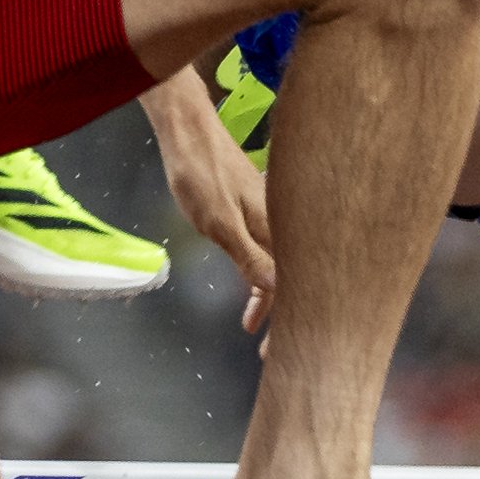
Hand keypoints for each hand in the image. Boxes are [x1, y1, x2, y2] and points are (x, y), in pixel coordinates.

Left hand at [140, 64, 273, 334]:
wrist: (188, 129)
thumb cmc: (199, 172)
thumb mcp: (218, 221)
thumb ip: (247, 256)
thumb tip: (276, 292)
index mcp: (277, 228)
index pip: (288, 285)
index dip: (282, 319)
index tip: (271, 349)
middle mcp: (282, 222)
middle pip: (291, 276)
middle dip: (282, 313)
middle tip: (267, 347)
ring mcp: (272, 213)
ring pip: (281, 262)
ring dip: (270, 293)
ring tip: (254, 321)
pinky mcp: (258, 207)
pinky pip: (269, 248)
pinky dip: (262, 271)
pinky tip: (250, 286)